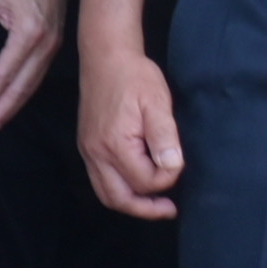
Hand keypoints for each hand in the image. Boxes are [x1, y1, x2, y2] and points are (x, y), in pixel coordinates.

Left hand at [0, 0, 67, 132]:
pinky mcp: (53, 47)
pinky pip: (37, 77)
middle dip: (3, 109)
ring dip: (13, 106)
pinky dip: (23, 93)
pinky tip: (10, 102)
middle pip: (23, 86)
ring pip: (32, 85)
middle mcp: (45, 45)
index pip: (7, 71)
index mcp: (28, 33)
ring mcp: (52, 48)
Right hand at [78, 39, 184, 219]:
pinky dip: (119, 190)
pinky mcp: (87, 146)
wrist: (106, 57)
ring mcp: (88, 151)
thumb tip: (172, 167)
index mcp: (115, 144)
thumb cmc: (134, 77)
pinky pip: (100, 181)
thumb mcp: (157, 102)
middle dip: (146, 209)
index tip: (179, 163)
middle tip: (169, 210)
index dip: (167, 179)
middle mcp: (96, 153)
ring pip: (106, 194)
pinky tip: (136, 184)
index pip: (145, 181)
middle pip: (119, 199)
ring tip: (154, 204)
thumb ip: (164, 137)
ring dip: (130, 204)